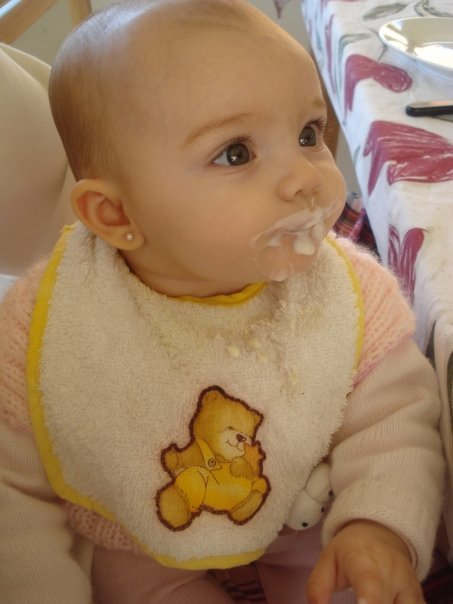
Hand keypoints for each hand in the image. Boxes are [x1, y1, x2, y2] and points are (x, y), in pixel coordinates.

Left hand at [306, 520, 424, 603]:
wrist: (380, 532)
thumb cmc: (349, 550)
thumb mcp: (327, 561)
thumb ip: (318, 587)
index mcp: (365, 563)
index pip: (370, 585)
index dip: (370, 602)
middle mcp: (392, 574)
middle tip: (357, 603)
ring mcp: (409, 587)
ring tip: (366, 602)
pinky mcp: (419, 597)